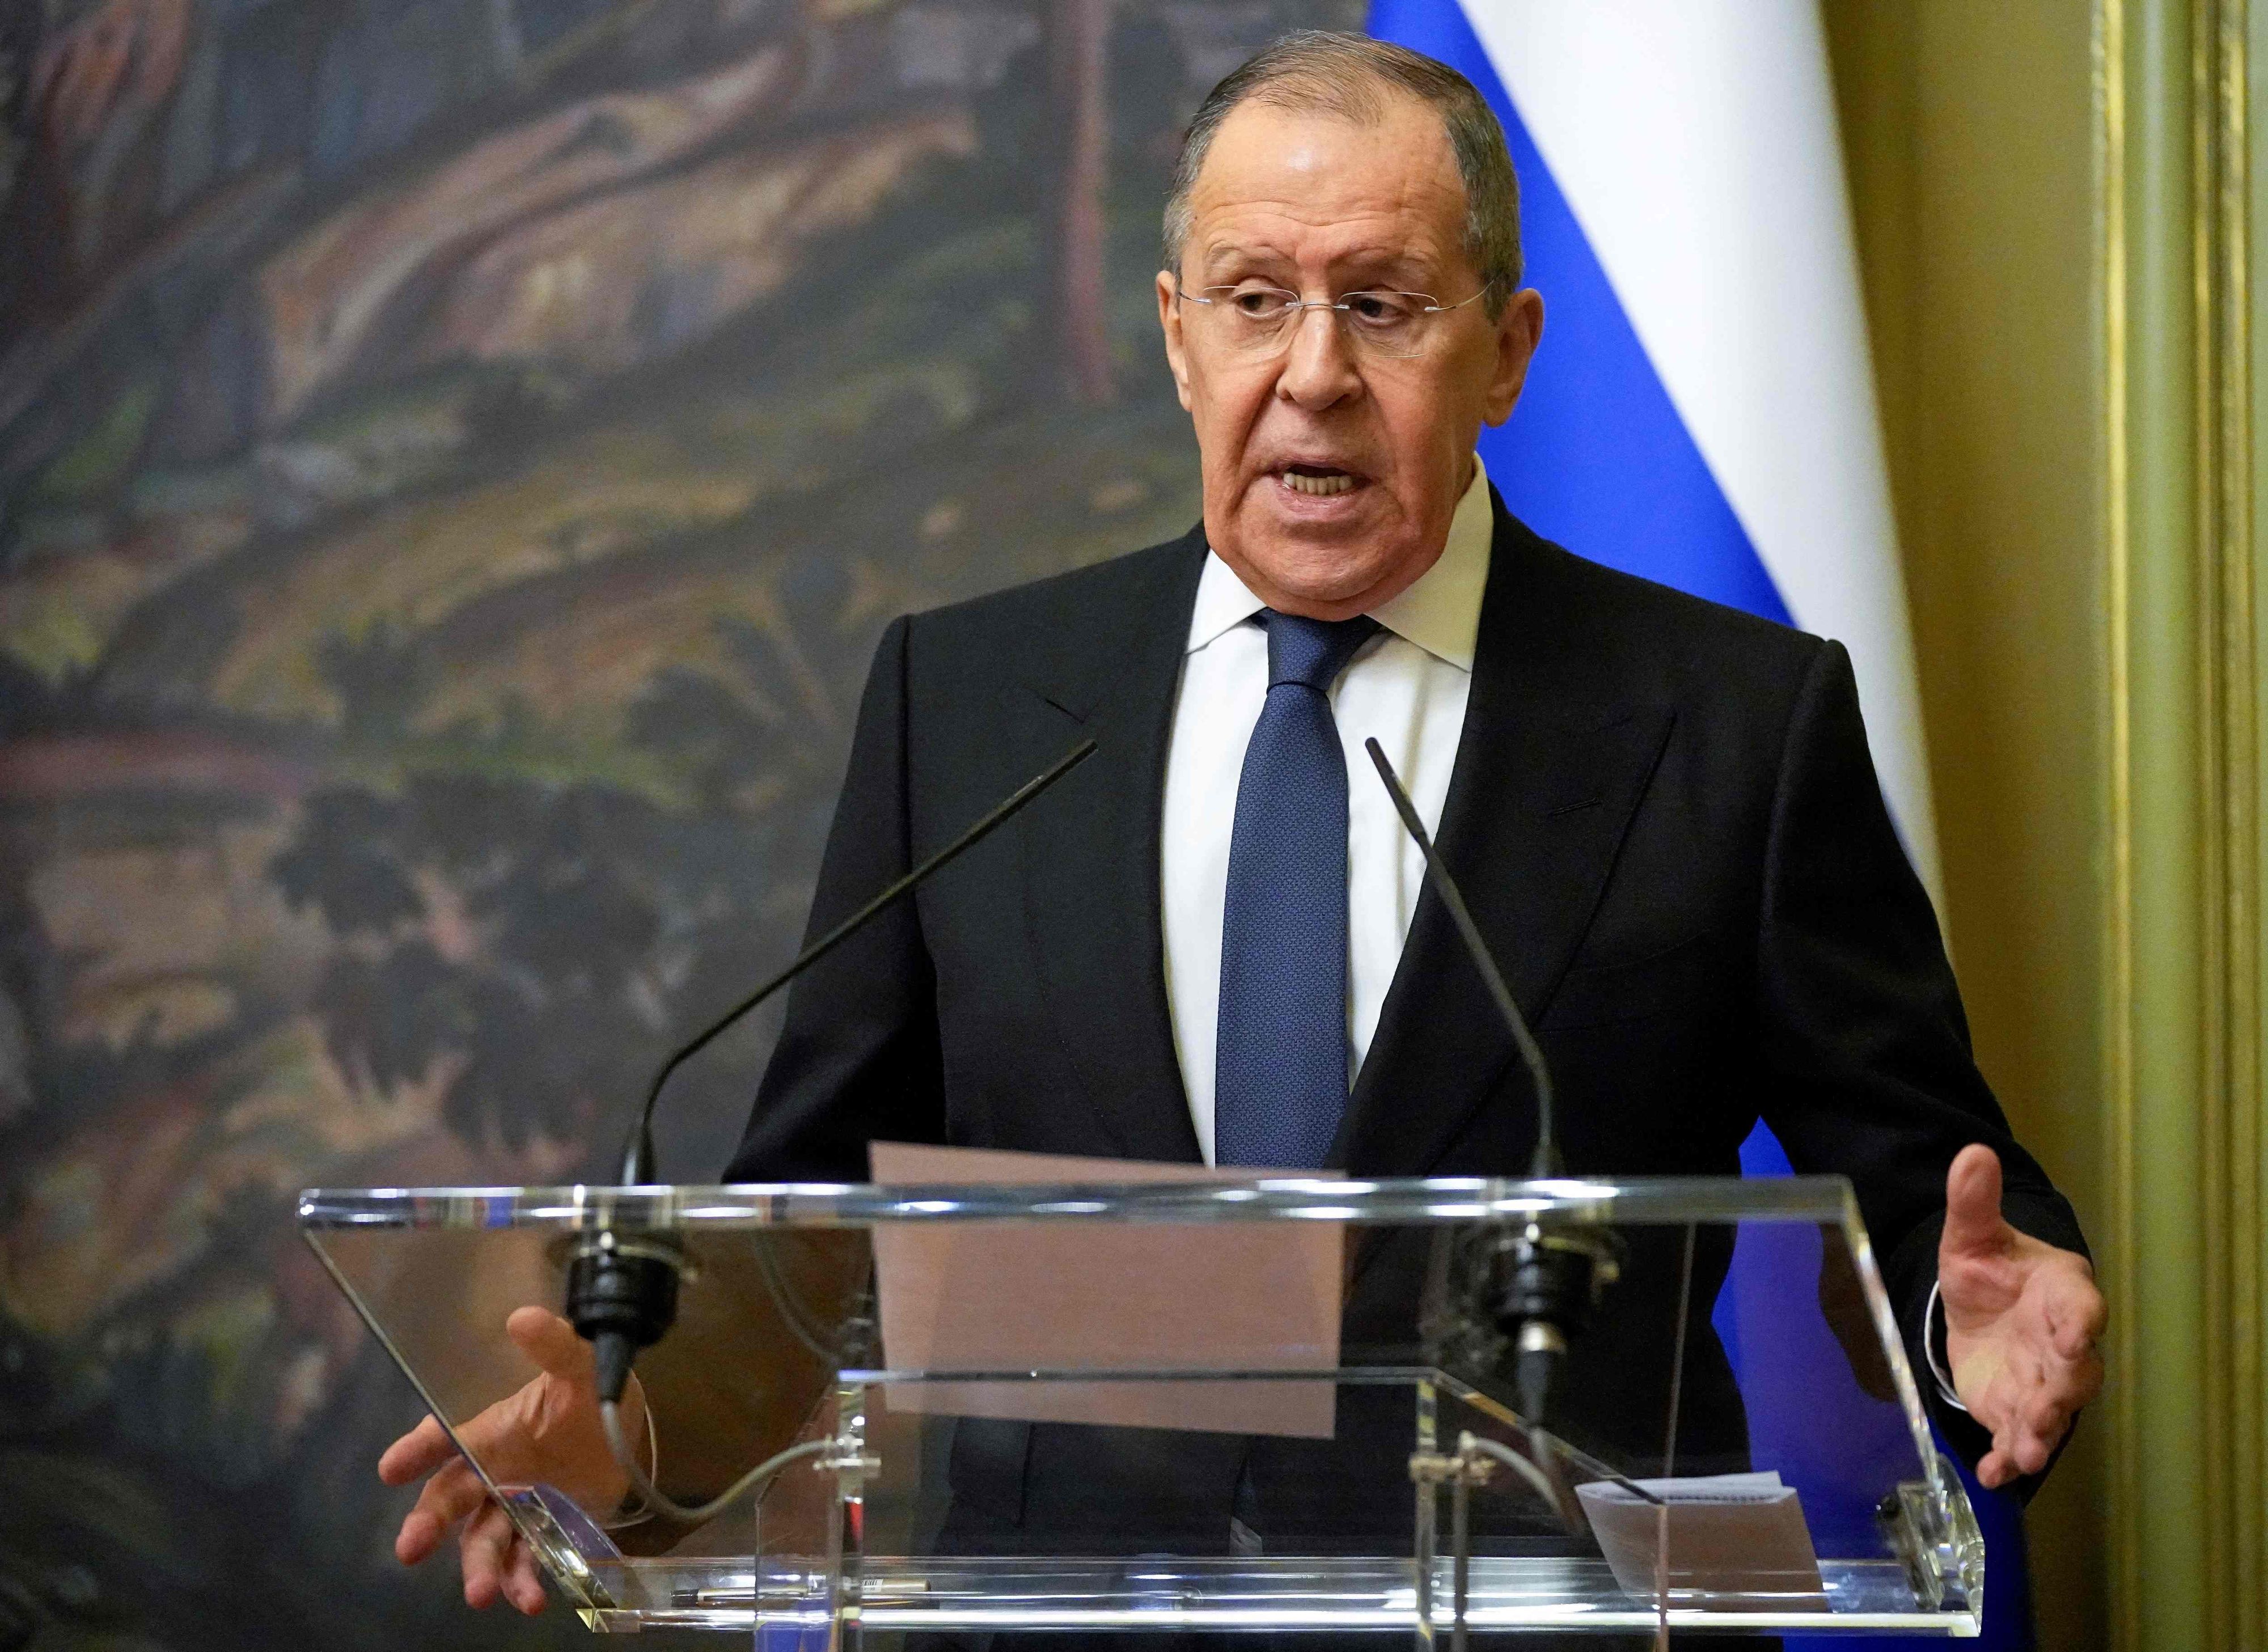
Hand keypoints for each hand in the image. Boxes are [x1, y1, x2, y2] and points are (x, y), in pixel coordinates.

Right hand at [376, 1305, 645, 1613]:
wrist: (632, 1434)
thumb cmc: (592, 1395)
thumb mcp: (581, 1365)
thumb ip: (554, 1344)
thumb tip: (523, 1316)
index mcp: (493, 1433)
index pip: (445, 1440)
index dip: (417, 1451)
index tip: (390, 1467)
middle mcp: (494, 1475)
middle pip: (450, 1501)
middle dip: (427, 1524)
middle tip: (410, 1548)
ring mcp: (517, 1510)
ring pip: (484, 1542)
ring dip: (480, 1568)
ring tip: (482, 1593)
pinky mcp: (545, 1535)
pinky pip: (525, 1563)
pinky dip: (524, 1583)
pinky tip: (533, 1599)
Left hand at [1938, 1144, 2105, 1488]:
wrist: (1979, 1306)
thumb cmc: (1990, 1268)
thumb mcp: (1971, 1234)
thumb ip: (1973, 1201)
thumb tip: (1972, 1153)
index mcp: (2063, 1293)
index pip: (2082, 1306)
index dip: (2080, 1320)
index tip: (2076, 1332)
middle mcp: (2064, 1344)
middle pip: (2075, 1372)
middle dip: (2062, 1393)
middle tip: (2045, 1413)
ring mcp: (2043, 1382)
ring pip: (2051, 1413)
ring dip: (2039, 1434)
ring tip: (2025, 1453)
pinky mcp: (2015, 1410)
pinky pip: (2017, 1438)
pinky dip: (2007, 1459)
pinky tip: (1992, 1476)